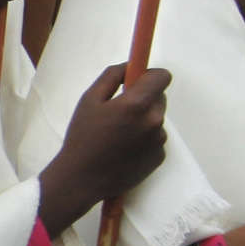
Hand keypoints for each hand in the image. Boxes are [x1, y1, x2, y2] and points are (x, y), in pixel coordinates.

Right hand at [42, 63, 169, 222]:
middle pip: (159, 97)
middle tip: (119, 112)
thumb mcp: (89, 100)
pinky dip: (143, 140)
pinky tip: (123, 149)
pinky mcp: (159, 157)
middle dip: (143, 98)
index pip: (163, 77)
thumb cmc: (82, 138)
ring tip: (117, 135)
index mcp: (137, 104)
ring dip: (142, 120)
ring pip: (155, 119)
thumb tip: (130, 66)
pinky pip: (155, 139)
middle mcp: (154, 121)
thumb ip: (112, 76)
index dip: (150, 75)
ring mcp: (159, 141)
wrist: (82, 179)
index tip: (138, 80)